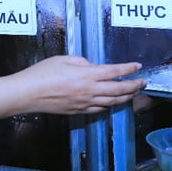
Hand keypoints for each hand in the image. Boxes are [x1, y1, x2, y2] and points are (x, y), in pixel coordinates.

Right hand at [19, 55, 143, 113]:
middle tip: (142, 82)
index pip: (114, 72)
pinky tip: (112, 103)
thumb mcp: (62, 59)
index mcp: (86, 75)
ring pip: (112, 102)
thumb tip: (92, 67)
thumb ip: (81, 62)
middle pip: (118, 90)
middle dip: (133, 86)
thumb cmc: (42, 73)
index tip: (137, 66)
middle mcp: (89, 90)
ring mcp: (84, 103)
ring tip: (133, 94)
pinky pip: (99, 109)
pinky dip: (109, 106)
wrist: (28, 94)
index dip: (128, 69)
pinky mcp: (78, 111)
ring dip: (125, 98)